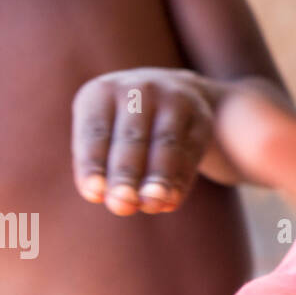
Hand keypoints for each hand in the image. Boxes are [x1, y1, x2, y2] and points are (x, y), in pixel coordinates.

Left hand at [72, 68, 232, 215]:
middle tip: (122, 205)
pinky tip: (173, 202)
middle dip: (127, 173)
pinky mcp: (202, 116)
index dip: (93, 164)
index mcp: (102, 92)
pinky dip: (181, 179)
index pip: (95, 133)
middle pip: (132, 137)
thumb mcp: (103, 135)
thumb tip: (107, 197)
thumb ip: (99, 166)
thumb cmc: (121, 125)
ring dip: (159, 177)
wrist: (174, 92)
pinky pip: (191, 150)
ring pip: (166, 143)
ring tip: (152, 204)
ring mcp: (175, 99)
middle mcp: (139, 90)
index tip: (94, 194)